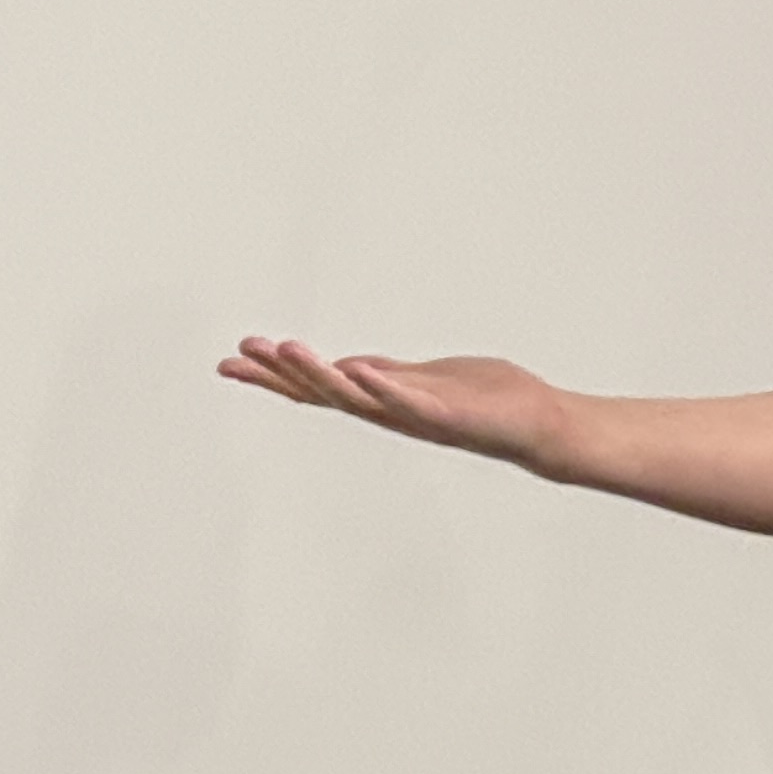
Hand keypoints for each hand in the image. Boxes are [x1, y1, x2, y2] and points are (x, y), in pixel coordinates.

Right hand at [218, 336, 576, 472]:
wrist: (541, 425)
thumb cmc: (489, 400)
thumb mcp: (427, 381)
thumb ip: (390, 376)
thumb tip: (348, 366)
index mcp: (384, 400)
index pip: (318, 387)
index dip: (275, 375)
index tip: (232, 359)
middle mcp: (392, 413)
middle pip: (323, 394)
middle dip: (279, 375)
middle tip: (237, 355)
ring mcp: (417, 416)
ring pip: (357, 398)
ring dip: (319, 375)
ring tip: (285, 349)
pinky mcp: (447, 415)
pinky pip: (408, 402)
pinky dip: (383, 387)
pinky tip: (358, 369)